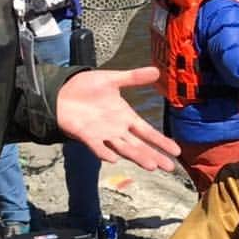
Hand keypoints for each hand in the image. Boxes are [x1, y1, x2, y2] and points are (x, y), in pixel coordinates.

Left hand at [56, 67, 179, 170]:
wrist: (61, 91)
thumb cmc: (86, 87)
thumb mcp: (112, 79)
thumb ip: (134, 78)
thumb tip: (157, 71)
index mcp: (125, 117)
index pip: (148, 132)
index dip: (161, 141)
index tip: (177, 152)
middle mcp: (117, 129)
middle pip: (140, 145)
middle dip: (154, 156)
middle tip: (170, 167)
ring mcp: (102, 134)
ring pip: (124, 148)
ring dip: (137, 157)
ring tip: (151, 166)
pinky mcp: (86, 135)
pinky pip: (97, 146)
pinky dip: (104, 152)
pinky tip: (114, 158)